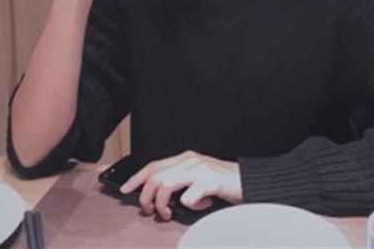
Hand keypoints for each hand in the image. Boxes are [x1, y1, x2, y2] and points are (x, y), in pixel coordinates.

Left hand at [119, 151, 242, 220]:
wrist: (249, 180)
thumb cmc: (223, 182)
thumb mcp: (198, 177)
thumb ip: (181, 181)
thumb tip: (158, 197)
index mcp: (185, 158)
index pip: (153, 165)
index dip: (136, 178)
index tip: (124, 190)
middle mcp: (190, 160)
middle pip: (155, 176)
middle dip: (145, 196)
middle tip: (149, 210)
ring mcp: (200, 169)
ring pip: (165, 185)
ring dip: (161, 204)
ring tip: (168, 214)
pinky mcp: (209, 181)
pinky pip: (187, 198)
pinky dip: (190, 207)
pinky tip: (202, 205)